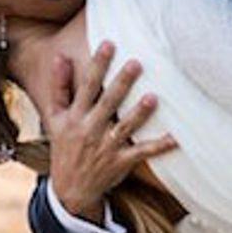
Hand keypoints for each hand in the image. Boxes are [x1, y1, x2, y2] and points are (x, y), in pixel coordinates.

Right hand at [46, 41, 177, 222]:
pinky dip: (159, 147)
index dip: (98, 65)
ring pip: (125, 128)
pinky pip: (142, 153)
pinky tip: (176, 138)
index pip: (87, 86)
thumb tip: (60, 57)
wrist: (70, 188)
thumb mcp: (55, 118)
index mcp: (75, 117)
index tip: (109, 44)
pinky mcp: (121, 163)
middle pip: (108, 103)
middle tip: (137, 63)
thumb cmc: (65, 146)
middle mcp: (90, 130)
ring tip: (153, 97)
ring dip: (139, 113)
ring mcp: (106, 148)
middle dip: (121, 84)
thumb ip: (59, 87)